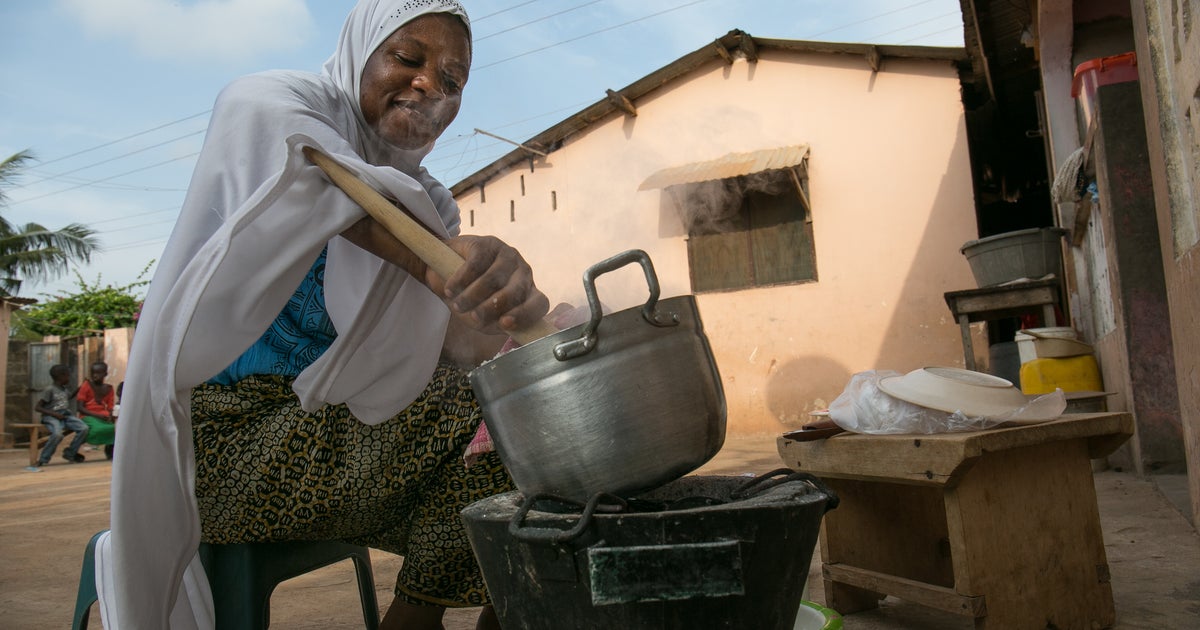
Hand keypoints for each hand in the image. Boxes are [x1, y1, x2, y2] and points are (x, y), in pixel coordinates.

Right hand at [431, 235, 548, 335]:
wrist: (445, 271)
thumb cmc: (470, 298)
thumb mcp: (481, 317)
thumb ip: (493, 323)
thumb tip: (502, 324)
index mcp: (527, 293)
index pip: (540, 304)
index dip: (525, 314)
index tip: (504, 323)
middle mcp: (523, 273)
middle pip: (515, 292)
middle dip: (490, 308)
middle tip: (472, 315)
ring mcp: (508, 255)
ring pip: (493, 279)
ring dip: (471, 296)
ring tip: (457, 304)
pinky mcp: (489, 243)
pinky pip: (476, 265)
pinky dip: (460, 280)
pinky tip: (451, 288)